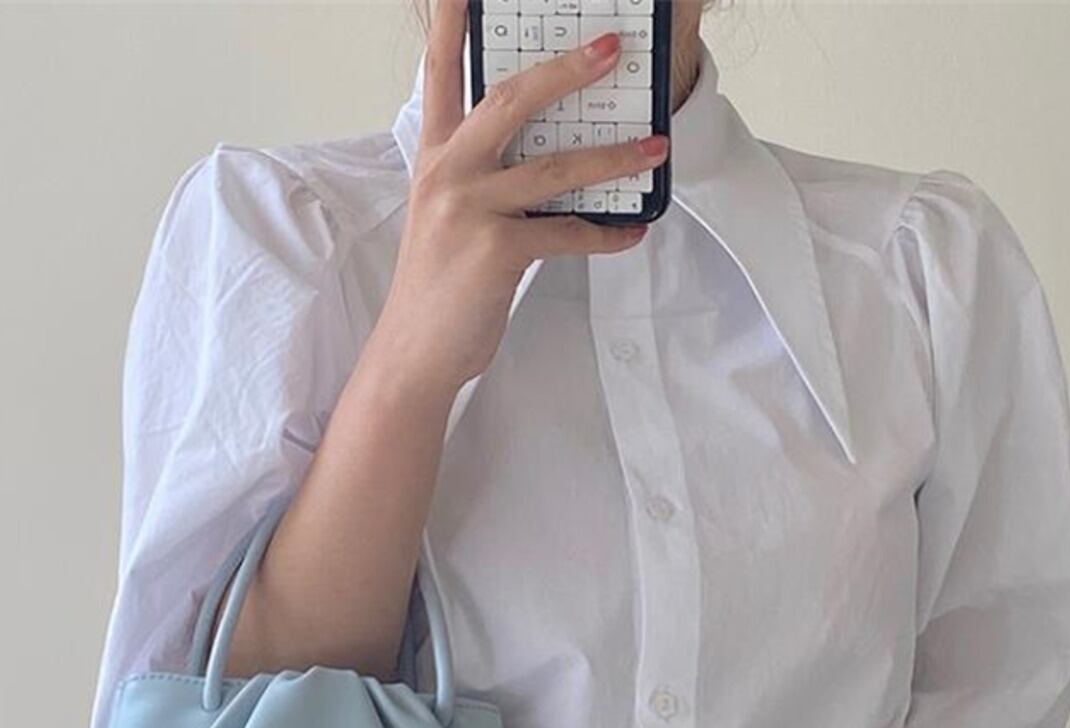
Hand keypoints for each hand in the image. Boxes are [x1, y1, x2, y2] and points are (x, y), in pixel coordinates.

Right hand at [375, 0, 669, 392]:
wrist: (414, 352)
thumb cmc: (438, 288)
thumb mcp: (447, 218)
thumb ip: (483, 181)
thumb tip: (547, 161)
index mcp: (435, 158)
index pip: (442, 74)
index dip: (453, 24)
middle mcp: (448, 173)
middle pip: (512, 98)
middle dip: (567, 69)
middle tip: (611, 49)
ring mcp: (471, 209)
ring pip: (555, 167)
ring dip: (614, 157)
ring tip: (655, 149)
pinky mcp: (497, 251)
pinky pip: (568, 232)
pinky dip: (606, 234)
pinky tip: (629, 232)